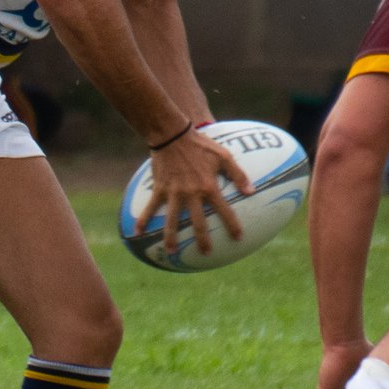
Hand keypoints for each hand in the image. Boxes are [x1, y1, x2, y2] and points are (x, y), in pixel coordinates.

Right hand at [136, 128, 251, 255]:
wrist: (173, 134)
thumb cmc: (201, 144)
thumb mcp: (224, 155)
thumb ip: (238, 174)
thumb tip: (251, 192)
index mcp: (209, 187)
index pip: (224, 211)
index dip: (232, 225)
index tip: (238, 238)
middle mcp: (192, 194)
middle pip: (198, 223)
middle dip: (203, 240)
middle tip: (206, 253)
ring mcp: (174, 193)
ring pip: (173, 221)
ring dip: (171, 237)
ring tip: (171, 251)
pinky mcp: (160, 189)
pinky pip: (151, 207)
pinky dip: (143, 219)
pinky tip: (137, 232)